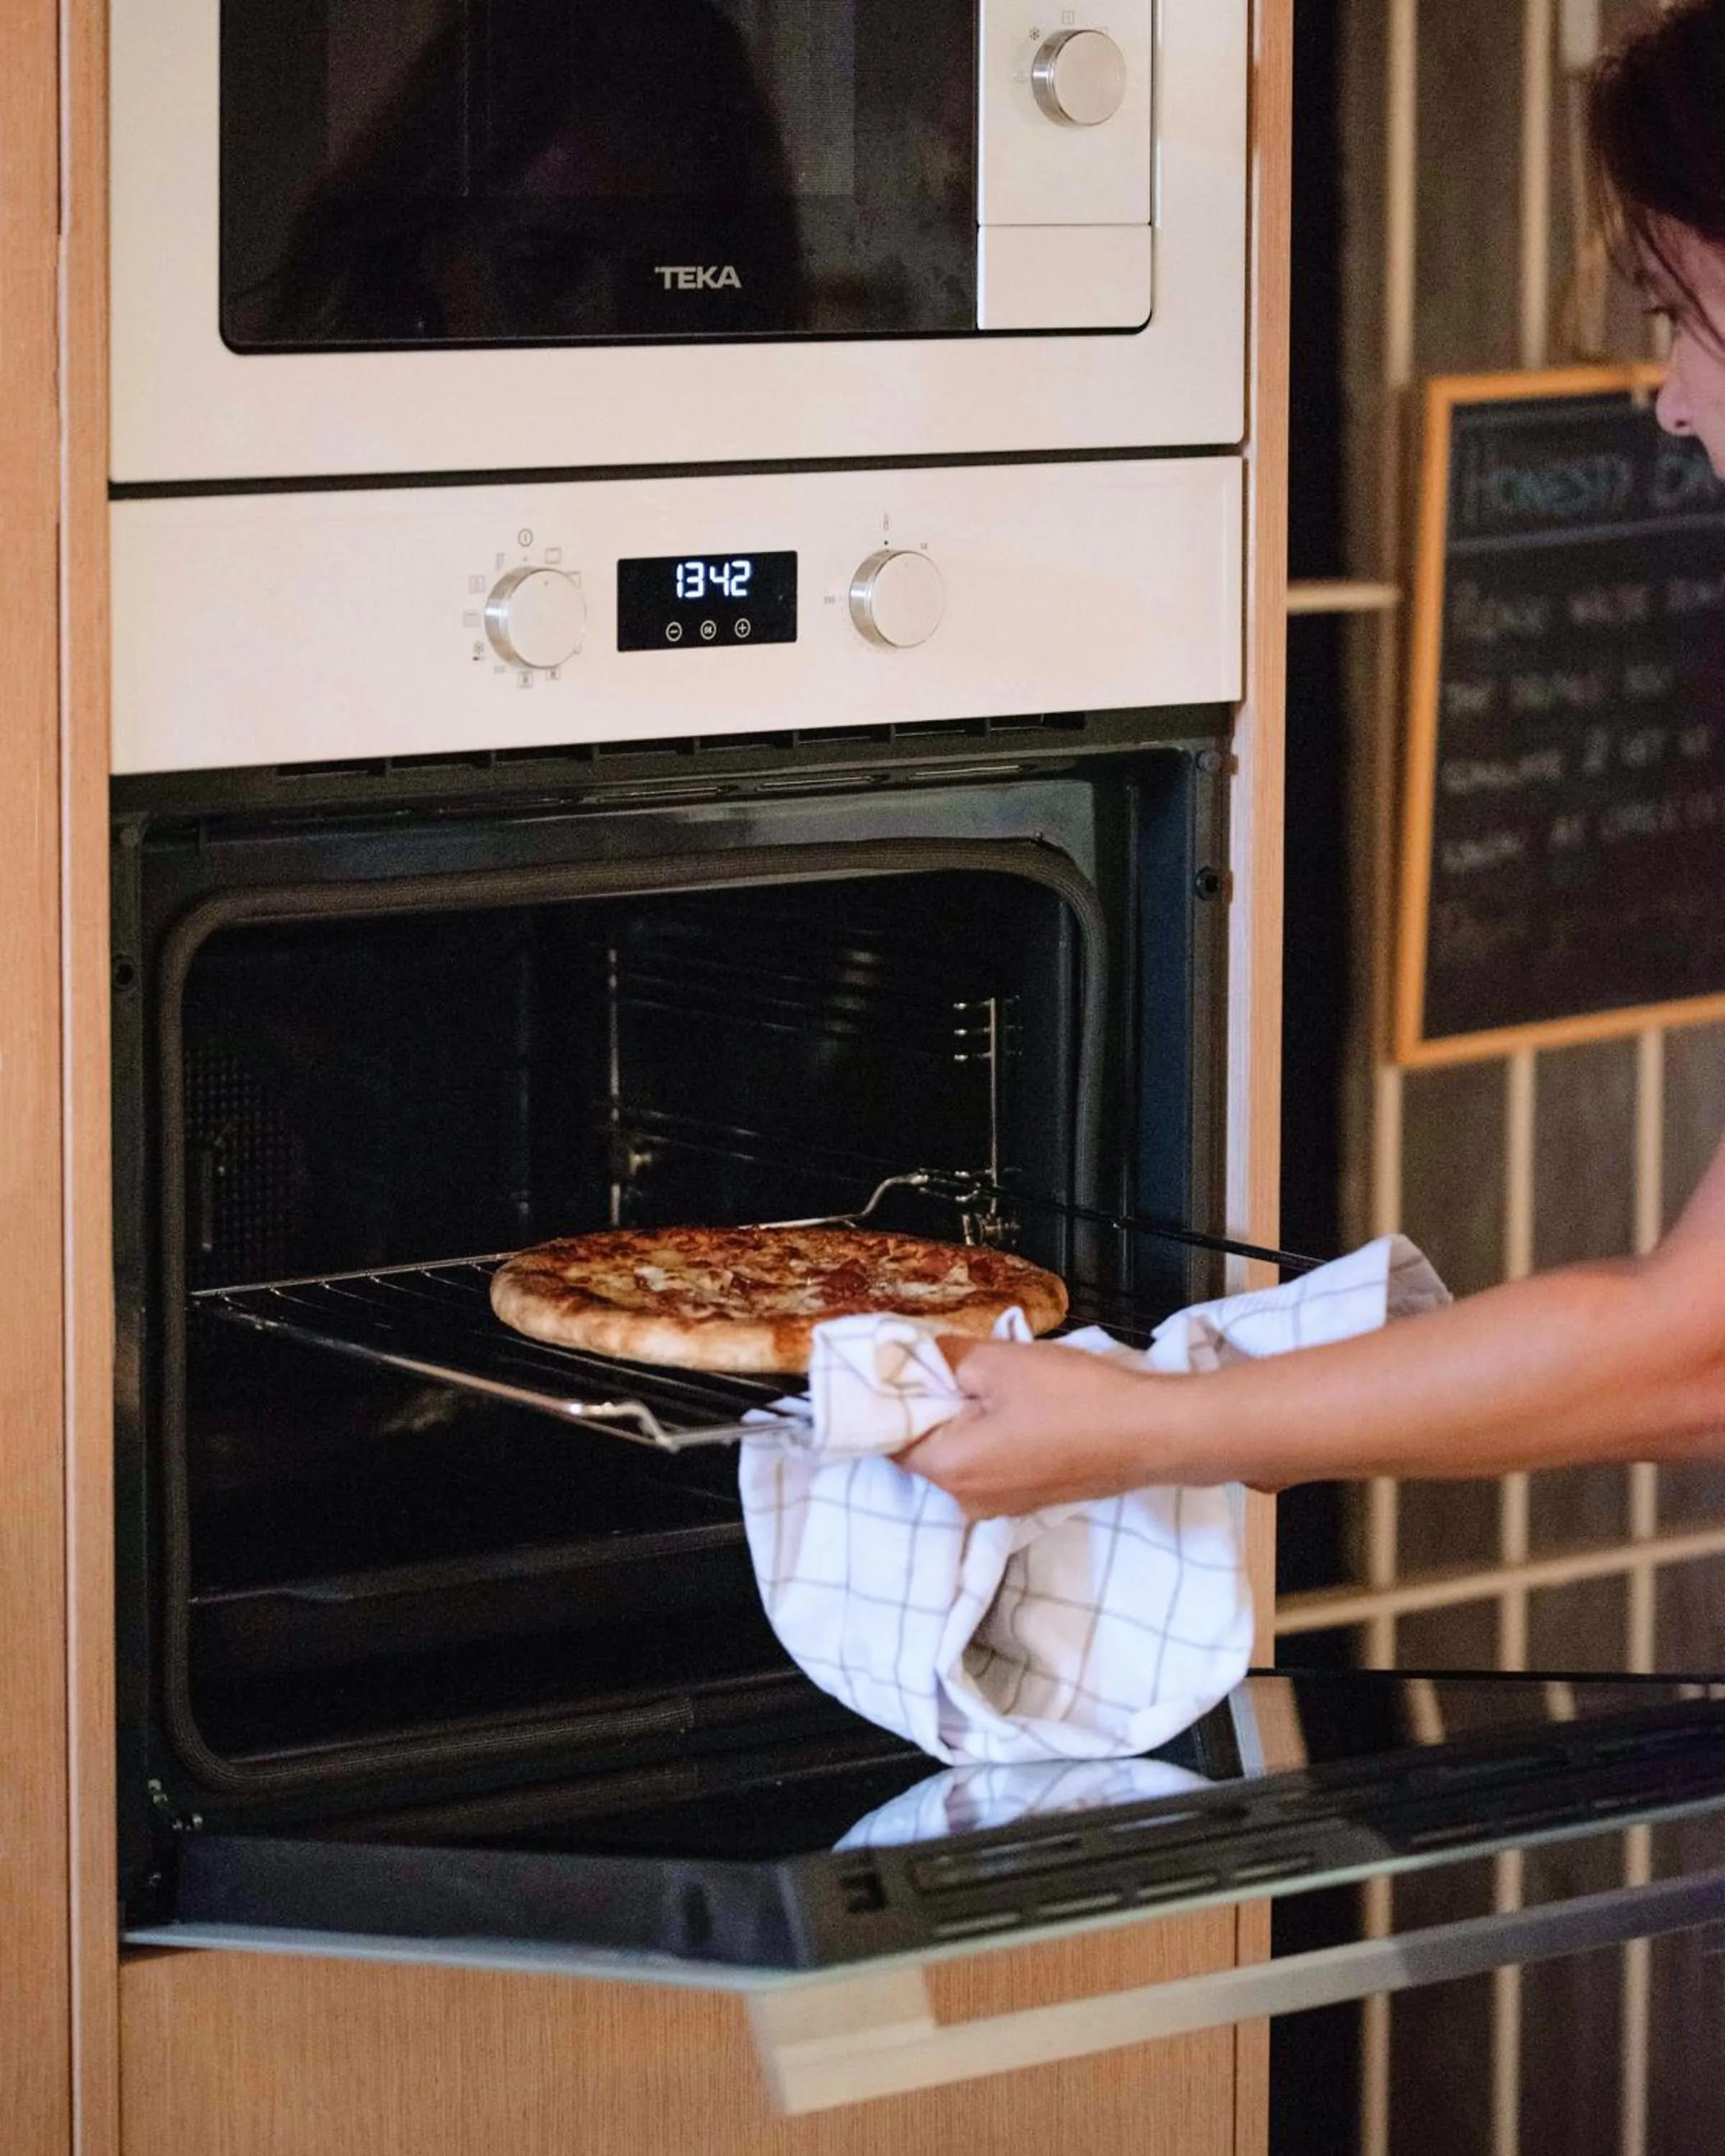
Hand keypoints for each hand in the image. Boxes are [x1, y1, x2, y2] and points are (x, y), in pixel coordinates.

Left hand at [894, 1338, 1180, 1518]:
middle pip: (926, 1450)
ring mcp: (1002, 1507)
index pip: (891, 1440)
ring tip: (989, 1380)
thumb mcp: (998, 1362)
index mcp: (950, 1469)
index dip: (893, 1401)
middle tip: (950, 1364)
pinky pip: (992, 1466)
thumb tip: (916, 1354)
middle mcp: (967, 1501)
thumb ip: (945, 1357)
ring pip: (961, 1457)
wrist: (1151, 1434)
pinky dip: (992, 1437)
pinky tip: (1019, 1406)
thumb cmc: (1072, 1398)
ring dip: (965, 1421)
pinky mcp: (1031, 1501)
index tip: (902, 1367)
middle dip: (932, 1408)